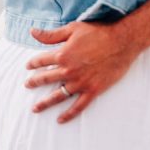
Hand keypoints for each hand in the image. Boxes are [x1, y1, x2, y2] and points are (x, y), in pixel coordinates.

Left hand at [25, 19, 139, 122]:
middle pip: (46, 79)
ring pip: (58, 96)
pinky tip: (60, 119)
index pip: (41, 60)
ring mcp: (80, 83)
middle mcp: (68, 71)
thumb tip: (32, 32)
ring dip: (45, 103)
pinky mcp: (92, 90)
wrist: (122, 42)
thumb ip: (51, 34)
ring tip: (35, 108)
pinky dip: (68, 114)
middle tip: (28, 85)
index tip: (28, 66)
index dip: (32, 63)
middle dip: (34, 82)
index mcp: (62, 55)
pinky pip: (78, 106)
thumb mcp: (72, 29)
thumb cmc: (98, 32)